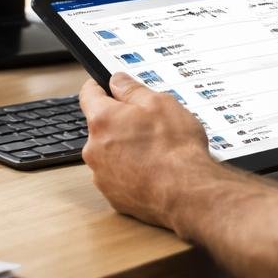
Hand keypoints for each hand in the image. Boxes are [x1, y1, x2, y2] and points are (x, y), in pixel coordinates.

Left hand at [79, 72, 218, 227]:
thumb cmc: (175, 149)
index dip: (100, 86)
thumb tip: (117, 81)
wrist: (188, 194)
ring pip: (109, 153)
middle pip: (101, 126)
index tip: (108, 85)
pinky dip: (130, 172)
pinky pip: (117, 176)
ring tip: (154, 151)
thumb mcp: (160, 103)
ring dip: (124, 148)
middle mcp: (94, 149)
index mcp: (102, 120)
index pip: (89, 94)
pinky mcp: (113, 196)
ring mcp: (101, 176)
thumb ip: (132, 89)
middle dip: (119, 122)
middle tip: (147, 123)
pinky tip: (152, 170)